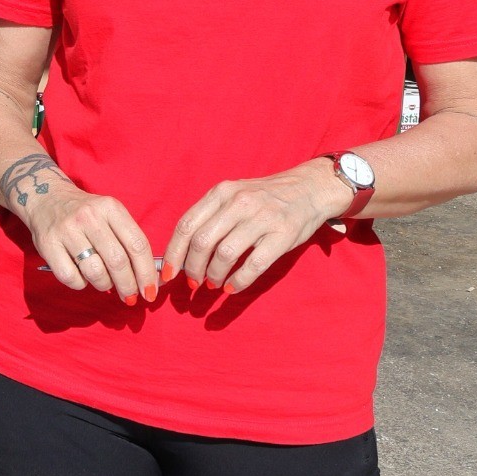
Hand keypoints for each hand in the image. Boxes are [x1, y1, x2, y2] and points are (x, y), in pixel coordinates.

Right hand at [27, 185, 158, 303]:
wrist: (45, 198)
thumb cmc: (85, 214)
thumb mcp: (109, 214)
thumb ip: (127, 239)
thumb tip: (146, 278)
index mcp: (110, 208)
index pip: (137, 244)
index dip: (147, 272)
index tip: (151, 291)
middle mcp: (89, 216)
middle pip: (118, 261)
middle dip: (128, 286)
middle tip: (130, 297)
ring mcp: (67, 230)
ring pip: (95, 272)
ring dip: (104, 285)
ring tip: (104, 283)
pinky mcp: (48, 244)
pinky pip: (71, 277)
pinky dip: (81, 284)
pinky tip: (82, 277)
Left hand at [164, 159, 353, 294]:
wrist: (309, 188)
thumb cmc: (264, 198)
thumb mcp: (233, 195)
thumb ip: (210, 217)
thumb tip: (181, 252)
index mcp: (220, 193)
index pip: (186, 225)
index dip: (173, 253)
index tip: (167, 274)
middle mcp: (238, 203)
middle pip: (202, 242)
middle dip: (192, 268)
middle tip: (193, 283)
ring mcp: (262, 218)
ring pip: (225, 255)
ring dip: (214, 275)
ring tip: (213, 284)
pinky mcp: (282, 235)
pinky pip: (254, 265)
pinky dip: (238, 280)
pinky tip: (232, 287)